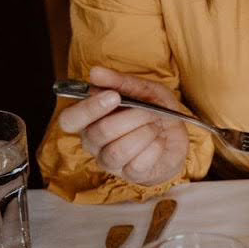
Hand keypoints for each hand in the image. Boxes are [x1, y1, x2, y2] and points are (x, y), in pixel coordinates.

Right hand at [56, 66, 190, 186]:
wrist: (178, 135)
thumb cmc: (154, 110)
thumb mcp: (144, 89)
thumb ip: (120, 82)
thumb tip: (95, 73)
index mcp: (89, 119)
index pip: (70, 119)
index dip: (88, 109)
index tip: (113, 96)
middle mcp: (93, 142)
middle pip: (99, 133)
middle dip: (132, 117)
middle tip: (150, 111)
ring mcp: (110, 161)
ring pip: (117, 151)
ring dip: (144, 133)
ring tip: (155, 126)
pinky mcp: (129, 174)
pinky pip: (137, 164)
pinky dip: (154, 149)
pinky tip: (159, 142)